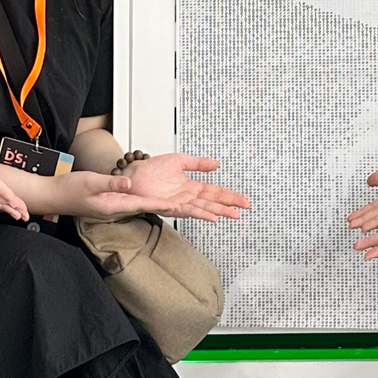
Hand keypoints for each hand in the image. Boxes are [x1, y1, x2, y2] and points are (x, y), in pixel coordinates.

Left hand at [104, 153, 250, 222]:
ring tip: (233, 214)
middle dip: (229, 205)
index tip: (243, 199)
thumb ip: (198, 163)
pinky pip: (188, 211)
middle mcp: (187, 197)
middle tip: (245, 207)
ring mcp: (180, 203)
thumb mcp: (179, 160)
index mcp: (191, 186)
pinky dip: (201, 214)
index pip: (215, 192)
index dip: (229, 195)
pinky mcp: (170, 207)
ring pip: (204, 208)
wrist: (133, 174)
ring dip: (219, 211)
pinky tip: (211, 216)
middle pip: (213, 201)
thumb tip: (216, 164)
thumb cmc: (151, 169)